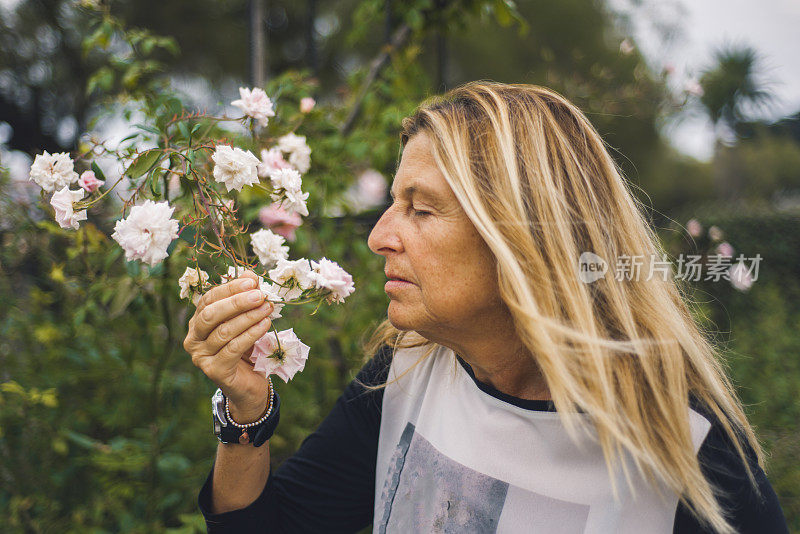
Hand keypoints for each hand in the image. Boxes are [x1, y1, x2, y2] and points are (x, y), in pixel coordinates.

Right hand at [183, 270, 272, 417]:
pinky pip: (232, 349)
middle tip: (260, 295)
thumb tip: (250, 274)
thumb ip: (246, 298)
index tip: (253, 281)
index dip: (230, 288)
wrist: (249, 384)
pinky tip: (265, 325)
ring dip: (248, 318)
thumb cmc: (247, 348)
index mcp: (198, 321)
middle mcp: (193, 338)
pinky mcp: (213, 371)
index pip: (209, 298)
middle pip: (211, 314)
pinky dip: (251, 335)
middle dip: (237, 302)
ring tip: (268, 309)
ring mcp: (200, 356)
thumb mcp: (247, 320)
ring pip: (224, 332)